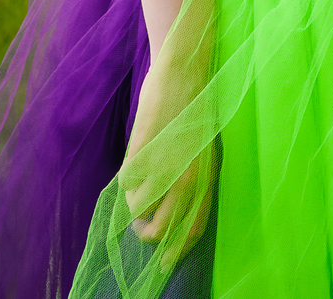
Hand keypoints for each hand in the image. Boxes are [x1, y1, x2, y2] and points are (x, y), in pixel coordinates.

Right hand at [122, 48, 214, 266]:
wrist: (184, 71)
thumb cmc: (194, 107)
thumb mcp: (203, 148)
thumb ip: (193, 177)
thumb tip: (176, 207)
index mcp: (206, 175)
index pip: (193, 226)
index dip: (177, 249)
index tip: (164, 262)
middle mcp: (188, 175)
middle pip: (162, 227)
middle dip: (146, 233)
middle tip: (140, 228)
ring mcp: (164, 163)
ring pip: (138, 207)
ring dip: (132, 204)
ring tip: (134, 190)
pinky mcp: (144, 150)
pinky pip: (126, 181)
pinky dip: (125, 179)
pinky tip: (132, 163)